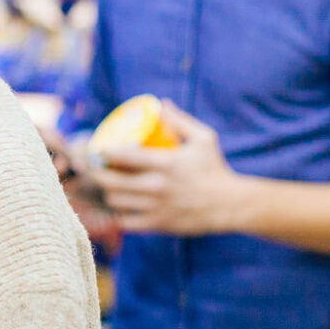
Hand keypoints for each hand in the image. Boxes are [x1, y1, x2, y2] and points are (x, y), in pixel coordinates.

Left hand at [89, 101, 244, 235]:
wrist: (231, 204)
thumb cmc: (215, 169)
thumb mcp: (204, 139)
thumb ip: (180, 121)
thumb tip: (160, 104)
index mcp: (166, 163)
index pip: (122, 156)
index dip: (104, 152)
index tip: (100, 150)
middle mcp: (157, 185)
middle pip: (111, 181)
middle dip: (98, 173)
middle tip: (98, 168)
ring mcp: (157, 207)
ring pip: (115, 201)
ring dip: (108, 192)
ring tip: (109, 186)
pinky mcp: (159, 224)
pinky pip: (125, 222)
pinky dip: (119, 215)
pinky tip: (121, 207)